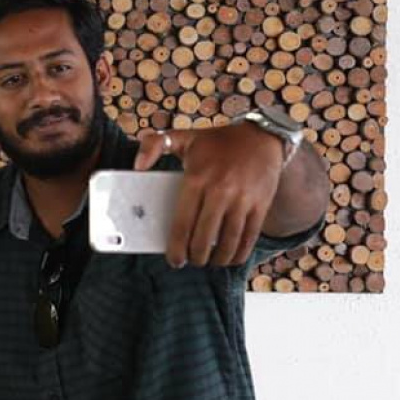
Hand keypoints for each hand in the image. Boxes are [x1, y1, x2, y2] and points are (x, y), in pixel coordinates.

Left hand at [134, 123, 283, 267]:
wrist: (262, 137)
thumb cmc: (218, 142)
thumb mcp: (184, 137)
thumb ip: (154, 145)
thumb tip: (137, 166)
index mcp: (197, 178)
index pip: (182, 222)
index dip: (176, 247)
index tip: (174, 259)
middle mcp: (220, 191)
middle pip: (204, 237)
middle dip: (195, 256)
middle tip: (190, 261)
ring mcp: (242, 199)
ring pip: (228, 241)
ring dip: (217, 259)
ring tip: (208, 262)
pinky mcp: (260, 205)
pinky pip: (249, 237)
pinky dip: (239, 253)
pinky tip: (230, 258)